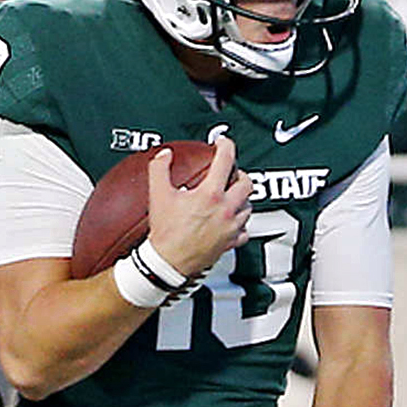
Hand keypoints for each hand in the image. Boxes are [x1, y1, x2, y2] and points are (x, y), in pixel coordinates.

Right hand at [144, 134, 249, 279]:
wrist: (168, 263)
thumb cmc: (166, 234)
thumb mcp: (158, 196)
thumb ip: (160, 169)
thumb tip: (164, 156)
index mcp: (210, 194)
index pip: (226, 160)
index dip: (225, 145)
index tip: (221, 143)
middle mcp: (226, 209)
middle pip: (246, 183)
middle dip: (239, 174)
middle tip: (230, 173)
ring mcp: (231, 227)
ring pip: (248, 207)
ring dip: (242, 199)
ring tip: (231, 196)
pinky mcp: (230, 243)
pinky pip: (244, 231)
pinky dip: (241, 224)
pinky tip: (232, 222)